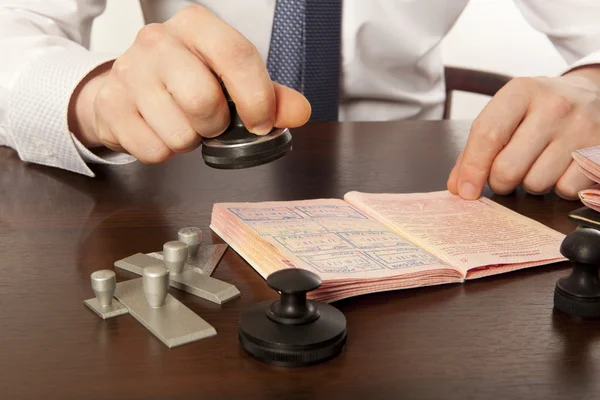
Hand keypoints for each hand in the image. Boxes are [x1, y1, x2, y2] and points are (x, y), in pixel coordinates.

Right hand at [68, 5, 310, 162]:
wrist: (126, 90)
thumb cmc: (186, 81)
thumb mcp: (230, 80)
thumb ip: (271, 96)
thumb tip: (299, 112)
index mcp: (196, 25)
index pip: (236, 55)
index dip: (256, 98)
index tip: (261, 122)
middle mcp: (157, 40)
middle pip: (203, 100)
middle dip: (215, 125)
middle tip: (210, 122)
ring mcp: (128, 71)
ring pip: (179, 133)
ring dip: (189, 141)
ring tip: (182, 123)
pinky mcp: (110, 106)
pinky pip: (154, 151)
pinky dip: (165, 152)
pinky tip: (159, 131)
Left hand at [447, 66, 599, 199]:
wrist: (594, 95)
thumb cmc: (539, 109)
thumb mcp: (507, 113)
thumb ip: (477, 148)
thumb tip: (458, 186)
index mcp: (522, 91)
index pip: (488, 135)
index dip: (472, 169)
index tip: (465, 191)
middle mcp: (554, 107)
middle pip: (508, 168)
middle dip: (499, 182)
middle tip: (504, 174)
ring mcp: (581, 129)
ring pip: (535, 183)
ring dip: (529, 183)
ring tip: (537, 163)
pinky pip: (565, 190)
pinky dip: (557, 187)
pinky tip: (560, 167)